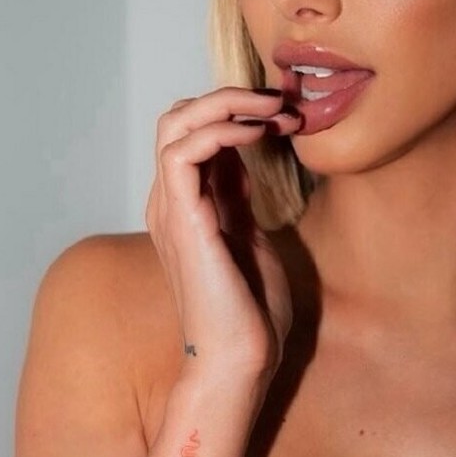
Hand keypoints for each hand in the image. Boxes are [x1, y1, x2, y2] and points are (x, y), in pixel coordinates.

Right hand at [145, 88, 300, 387]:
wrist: (240, 359)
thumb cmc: (248, 309)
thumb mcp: (247, 234)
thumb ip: (236, 196)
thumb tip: (240, 158)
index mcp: (184, 204)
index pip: (194, 131)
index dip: (237, 111)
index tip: (285, 115)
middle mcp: (170, 201)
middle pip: (177, 117)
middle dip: (229, 97)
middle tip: (280, 103)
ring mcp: (170, 208)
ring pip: (175, 122)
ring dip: (229, 104)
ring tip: (275, 111)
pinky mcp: (182, 219)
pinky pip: (184, 151)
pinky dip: (221, 128)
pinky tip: (258, 134)